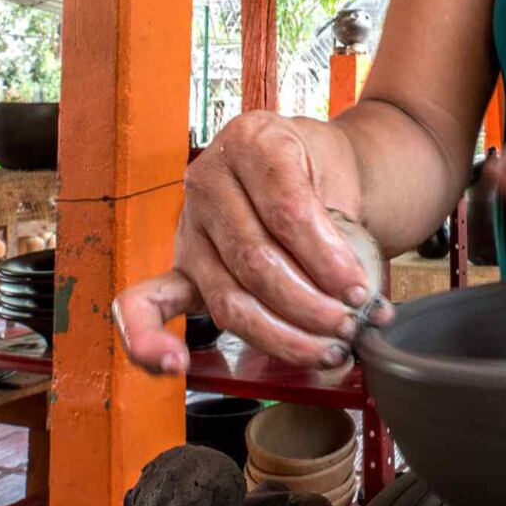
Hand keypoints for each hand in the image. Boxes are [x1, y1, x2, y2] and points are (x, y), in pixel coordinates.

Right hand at [113, 112, 388, 373]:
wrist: (304, 162)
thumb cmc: (321, 170)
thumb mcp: (339, 176)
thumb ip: (342, 231)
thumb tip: (359, 301)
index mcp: (252, 141)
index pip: (286, 211)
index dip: (326, 259)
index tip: (358, 290)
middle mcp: (208, 179)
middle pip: (255, 259)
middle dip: (308, 304)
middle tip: (348, 325)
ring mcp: (188, 225)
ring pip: (228, 295)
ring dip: (279, 334)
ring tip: (324, 350)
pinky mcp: (180, 265)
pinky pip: (146, 303)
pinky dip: (149, 339)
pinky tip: (171, 364)